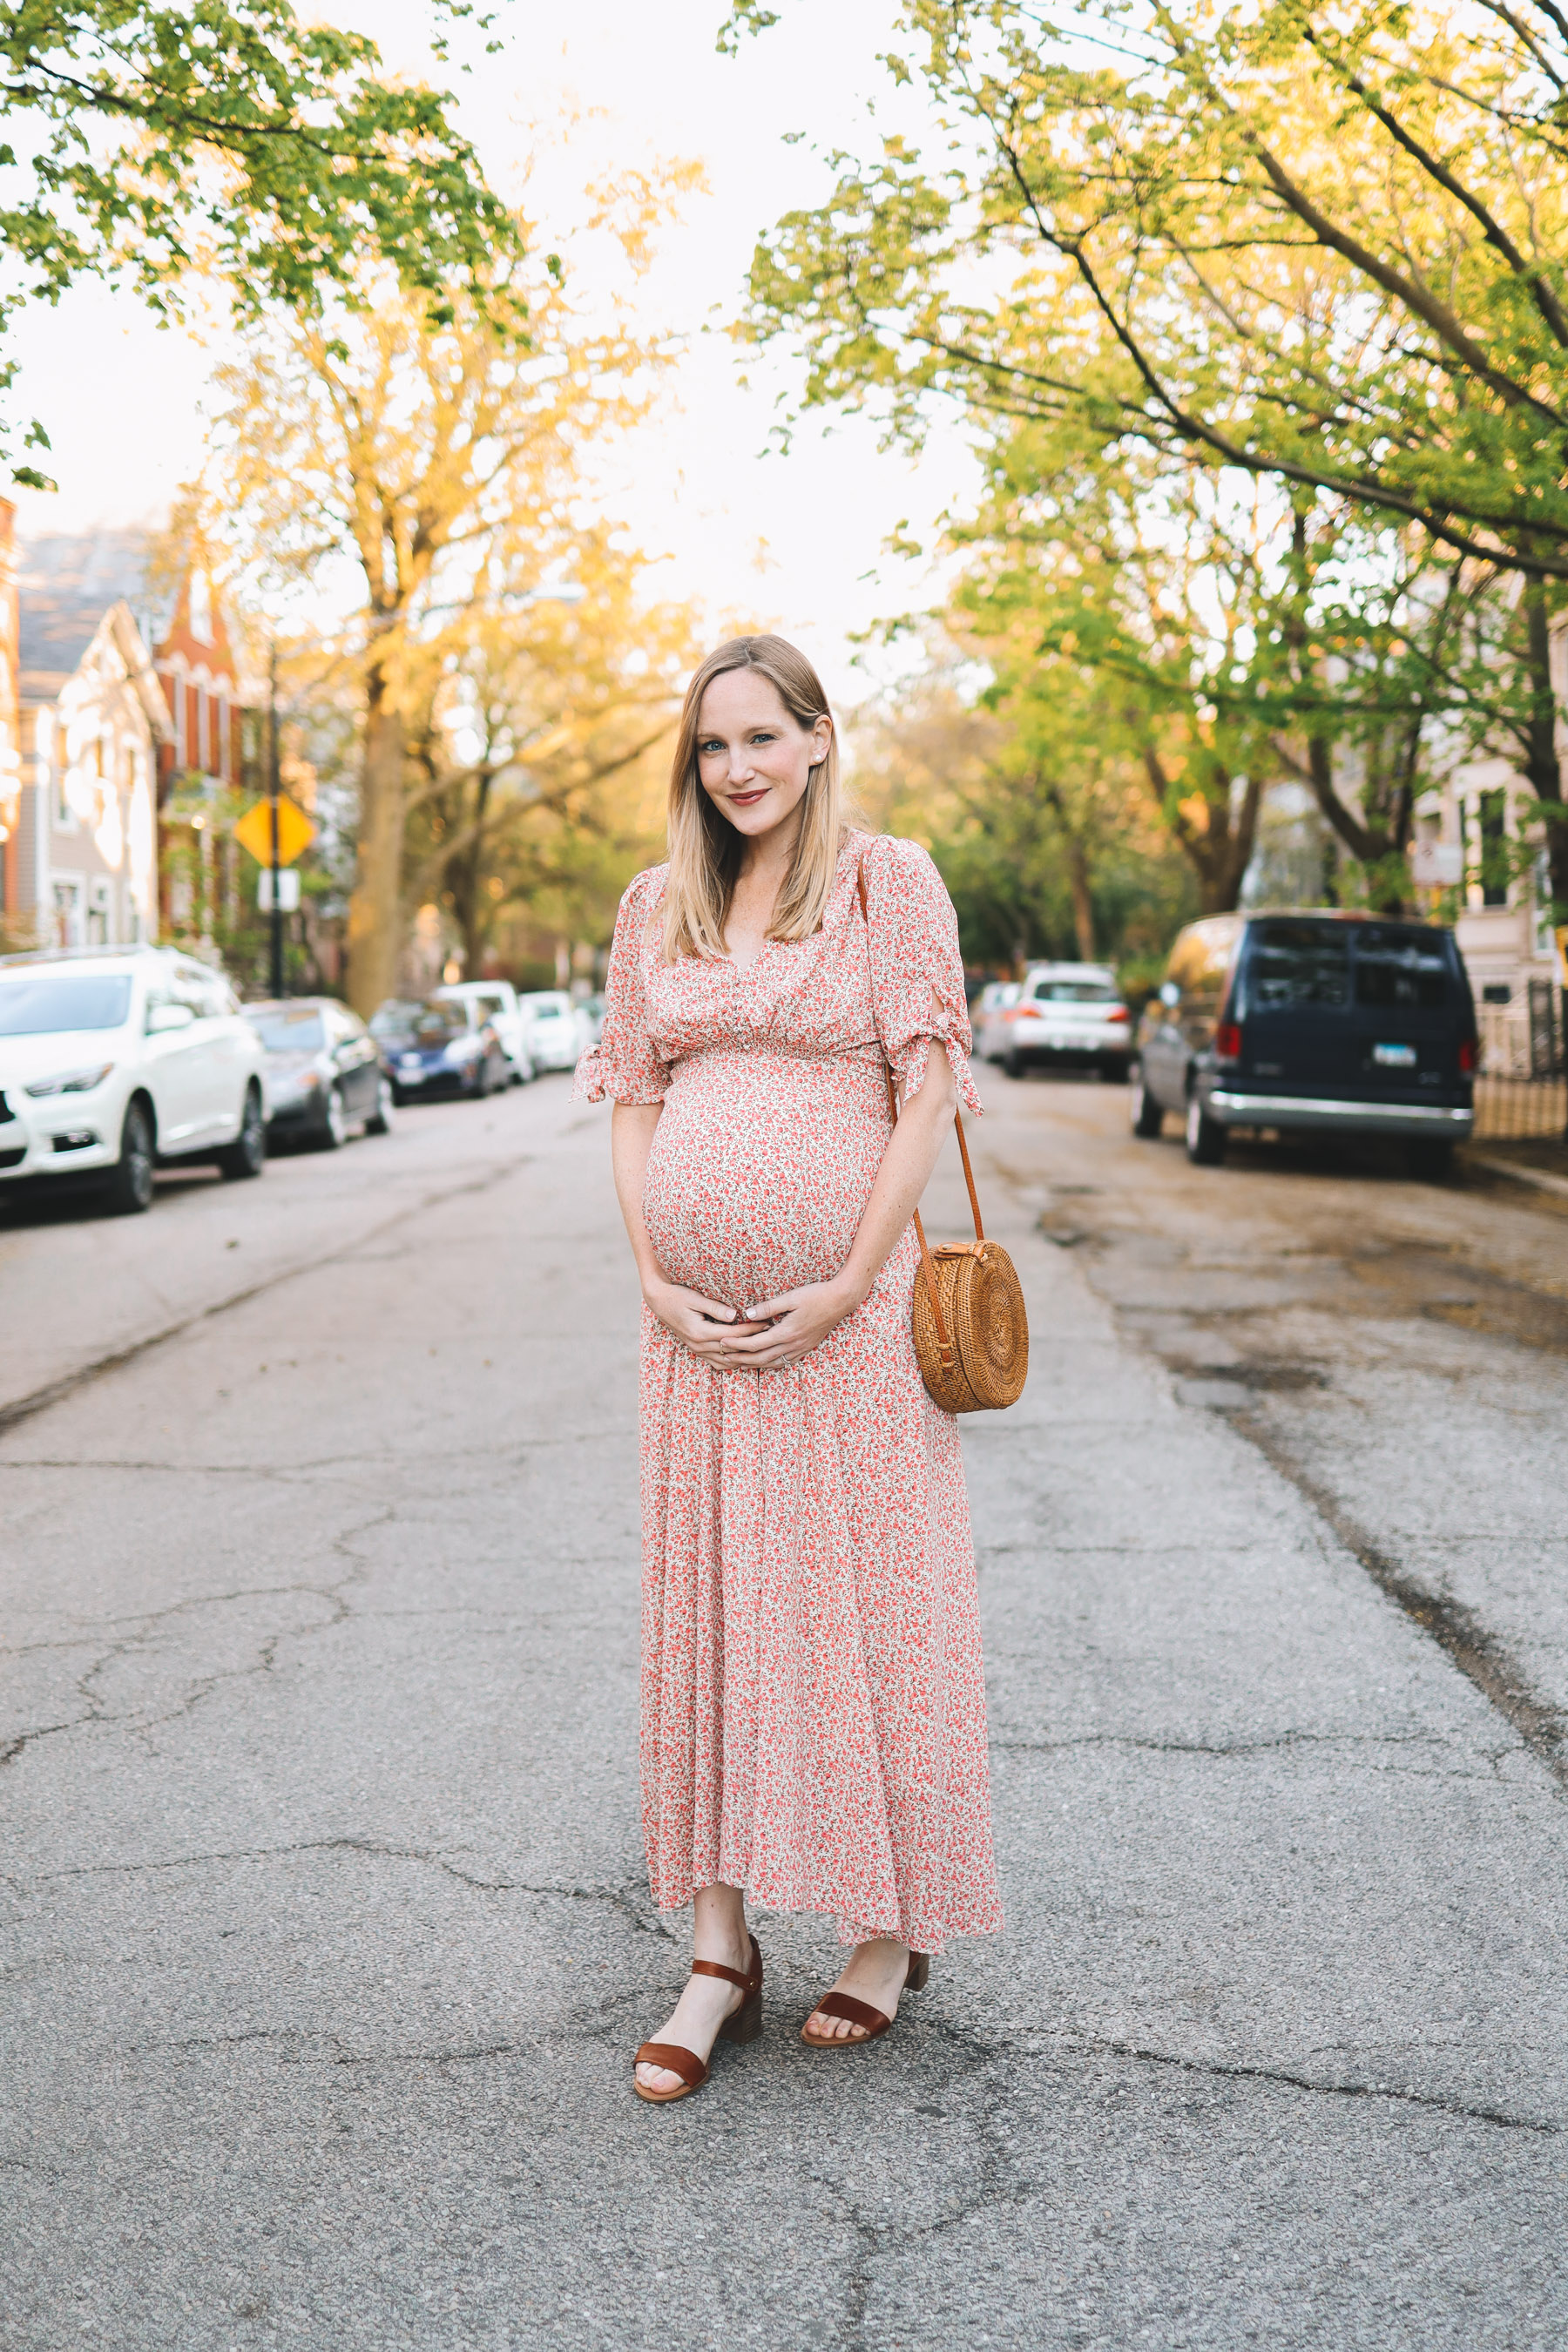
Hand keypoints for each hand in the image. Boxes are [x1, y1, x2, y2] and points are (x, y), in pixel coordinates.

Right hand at [644, 1277, 770, 1365]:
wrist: (659, 1301)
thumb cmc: (677, 1295)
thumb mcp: (695, 1298)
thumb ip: (715, 1308)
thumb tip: (736, 1315)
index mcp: (700, 1332)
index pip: (733, 1335)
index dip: (751, 1330)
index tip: (766, 1323)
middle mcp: (699, 1345)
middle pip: (732, 1349)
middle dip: (753, 1343)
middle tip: (770, 1335)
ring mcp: (697, 1350)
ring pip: (726, 1362)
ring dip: (744, 1357)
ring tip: (761, 1347)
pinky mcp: (697, 1350)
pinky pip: (717, 1363)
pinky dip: (732, 1362)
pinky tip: (744, 1356)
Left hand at [719, 1277, 865, 1371]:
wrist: (842, 1300)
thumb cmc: (816, 1294)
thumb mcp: (791, 1297)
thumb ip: (768, 1307)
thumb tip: (747, 1314)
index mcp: (787, 1332)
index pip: (755, 1343)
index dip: (737, 1344)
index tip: (723, 1342)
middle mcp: (793, 1344)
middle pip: (761, 1358)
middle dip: (741, 1359)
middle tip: (724, 1357)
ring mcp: (801, 1348)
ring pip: (773, 1363)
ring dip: (754, 1365)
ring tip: (739, 1364)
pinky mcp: (806, 1347)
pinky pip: (785, 1362)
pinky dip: (771, 1364)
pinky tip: (764, 1362)